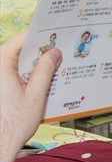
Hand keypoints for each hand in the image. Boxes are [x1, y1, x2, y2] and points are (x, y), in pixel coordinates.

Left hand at [0, 33, 61, 161]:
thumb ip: (45, 70)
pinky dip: (22, 76)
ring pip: (12, 64)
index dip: (37, 38)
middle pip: (15, 51)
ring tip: (49, 72)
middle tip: (56, 55)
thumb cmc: (14, 124)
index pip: (18, 40)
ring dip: (30, 66)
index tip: (53, 39)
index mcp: (0, 65)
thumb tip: (54, 53)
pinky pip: (8, 75)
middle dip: (36, 52)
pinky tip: (36, 85)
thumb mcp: (36, 95)